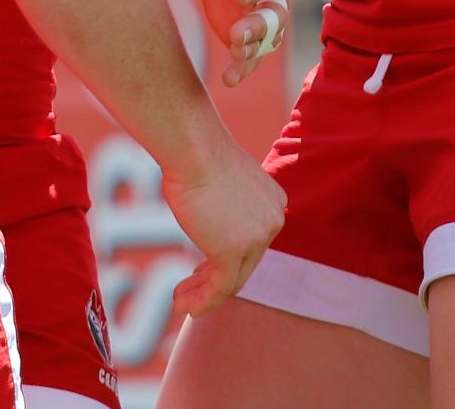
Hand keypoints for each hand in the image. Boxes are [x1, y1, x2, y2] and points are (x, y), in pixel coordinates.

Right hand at [162, 135, 285, 317]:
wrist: (194, 148)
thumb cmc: (198, 155)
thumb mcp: (225, 182)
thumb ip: (231, 207)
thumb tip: (216, 225)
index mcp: (275, 203)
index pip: (253, 244)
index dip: (226, 260)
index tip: (200, 268)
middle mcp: (274, 221)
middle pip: (245, 264)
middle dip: (213, 278)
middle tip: (187, 287)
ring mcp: (257, 238)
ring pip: (231, 280)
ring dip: (202, 294)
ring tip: (180, 301)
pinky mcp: (233, 251)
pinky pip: (219, 288)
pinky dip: (200, 302)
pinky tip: (181, 306)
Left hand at [194, 0, 287, 85]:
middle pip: (276, 16)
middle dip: (258, 26)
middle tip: (236, 34)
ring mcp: (261, 17)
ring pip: (267, 40)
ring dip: (253, 51)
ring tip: (235, 56)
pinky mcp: (246, 34)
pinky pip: (250, 57)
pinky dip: (242, 69)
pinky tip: (229, 79)